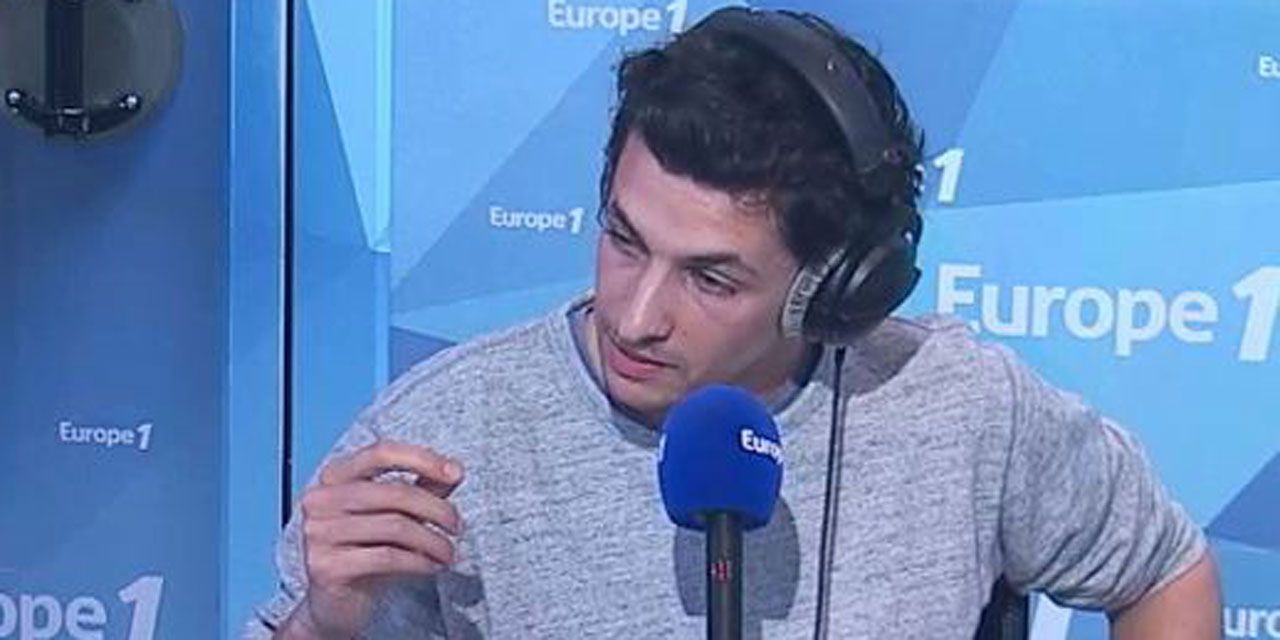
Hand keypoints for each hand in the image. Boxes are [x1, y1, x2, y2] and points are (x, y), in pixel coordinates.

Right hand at [278, 441, 464, 638]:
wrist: (336, 605)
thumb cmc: (368, 550)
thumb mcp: (396, 514)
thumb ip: (422, 488)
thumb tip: (455, 469)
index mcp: (334, 475)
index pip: (381, 453)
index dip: (422, 459)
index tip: (456, 473)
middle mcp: (320, 499)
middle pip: (395, 492)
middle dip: (438, 509)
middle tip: (458, 527)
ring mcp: (318, 533)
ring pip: (395, 526)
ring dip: (434, 541)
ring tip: (449, 552)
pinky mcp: (325, 566)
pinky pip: (387, 557)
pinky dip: (419, 561)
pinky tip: (433, 567)